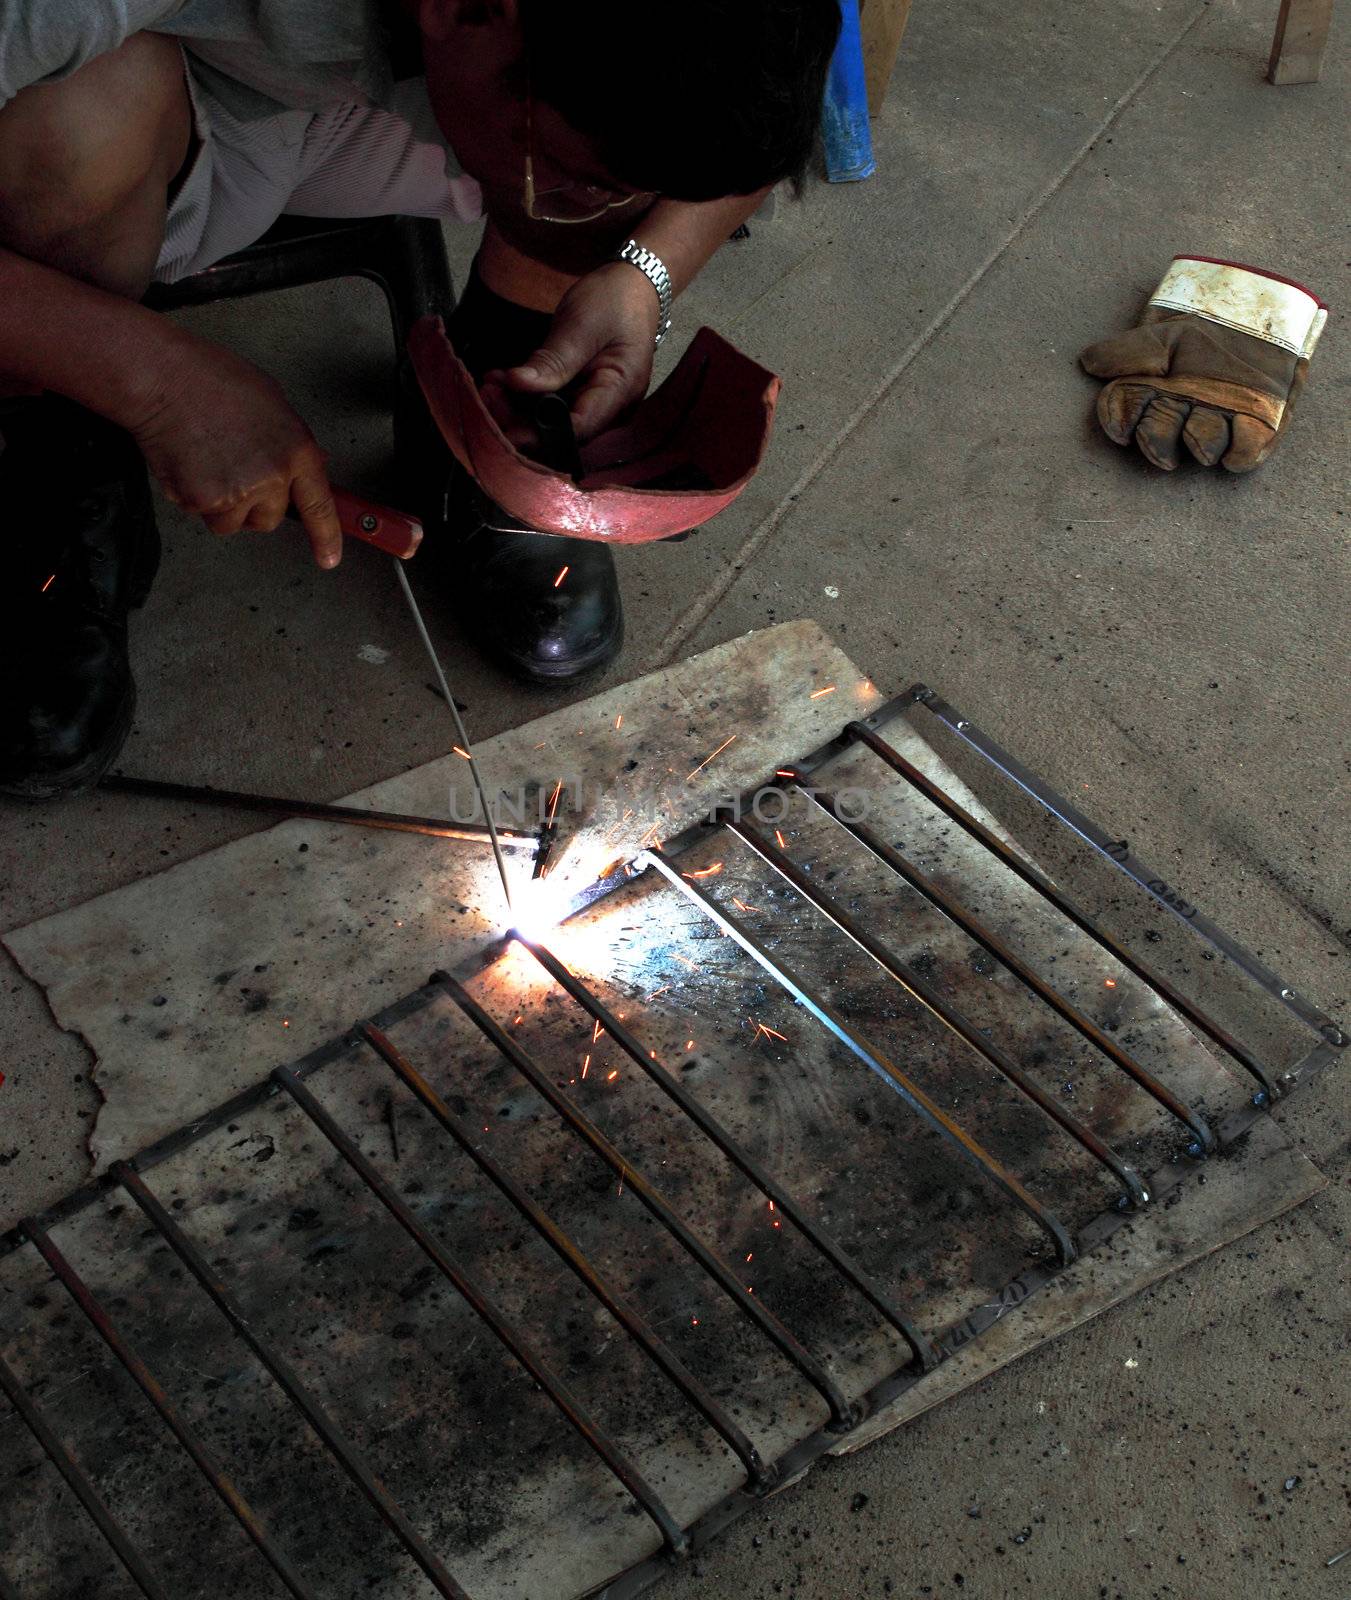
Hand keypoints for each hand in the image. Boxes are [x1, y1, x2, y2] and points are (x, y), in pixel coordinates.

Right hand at [124, 331, 342, 566]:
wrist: (164, 378)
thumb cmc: (214, 379)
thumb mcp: (274, 405)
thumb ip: (291, 445)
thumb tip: (306, 469)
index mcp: (296, 451)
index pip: (319, 506)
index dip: (326, 537)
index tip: (329, 559)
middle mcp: (271, 477)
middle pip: (268, 520)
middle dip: (253, 505)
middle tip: (233, 469)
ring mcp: (236, 492)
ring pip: (232, 523)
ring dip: (221, 505)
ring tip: (208, 462)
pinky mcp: (200, 500)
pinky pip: (200, 513)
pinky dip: (192, 495)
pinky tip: (188, 461)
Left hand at [482, 261, 660, 446]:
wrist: (631, 288)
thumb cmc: (614, 302)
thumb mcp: (580, 326)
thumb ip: (551, 361)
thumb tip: (518, 384)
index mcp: (620, 392)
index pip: (578, 429)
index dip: (539, 434)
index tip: (503, 425)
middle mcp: (612, 409)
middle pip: (563, 434)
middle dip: (522, 422)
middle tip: (488, 395)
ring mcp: (597, 405)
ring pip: (553, 424)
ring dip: (518, 410)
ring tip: (492, 384)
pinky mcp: (583, 398)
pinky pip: (552, 409)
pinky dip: (526, 399)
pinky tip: (503, 381)